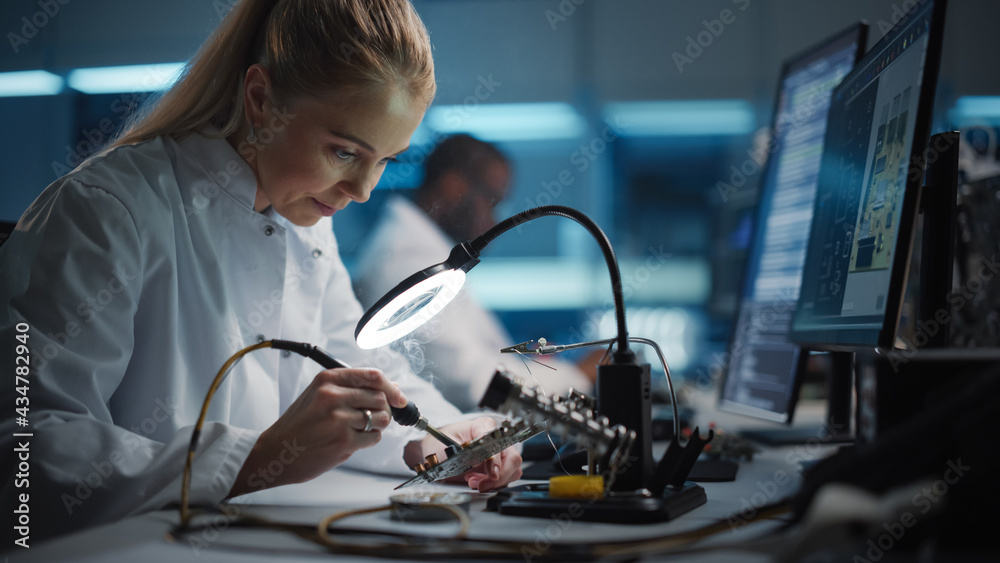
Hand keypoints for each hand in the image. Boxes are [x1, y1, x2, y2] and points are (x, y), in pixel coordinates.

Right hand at [229, 368, 406, 496]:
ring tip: (360, 429)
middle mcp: (333, 396)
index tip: (399, 397)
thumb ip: (351, 388)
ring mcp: (339, 419)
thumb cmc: (299, 425)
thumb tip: (392, 388)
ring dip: (377, 425)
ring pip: (380, 418)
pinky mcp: (344, 441)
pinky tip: (352, 440)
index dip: (391, 387)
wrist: (277, 452)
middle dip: (384, 409)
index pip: (373, 376)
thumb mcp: (318, 395)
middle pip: (381, 397)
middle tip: (373, 417)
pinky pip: (374, 437)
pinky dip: (369, 440)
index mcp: (328, 380)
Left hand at [405, 417, 522, 491]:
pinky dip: (495, 485)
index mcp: (484, 426)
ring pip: (513, 470)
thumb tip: (480, 461)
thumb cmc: (441, 442)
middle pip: (512, 458)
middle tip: (480, 484)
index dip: (496, 459)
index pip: (498, 442)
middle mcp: (495, 438)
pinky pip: (507, 478)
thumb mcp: (447, 444)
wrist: (436, 449)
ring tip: (475, 482)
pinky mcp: (498, 466)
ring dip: (496, 482)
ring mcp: (499, 453)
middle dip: (498, 476)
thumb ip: (464, 451)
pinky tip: (479, 482)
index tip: (492, 472)